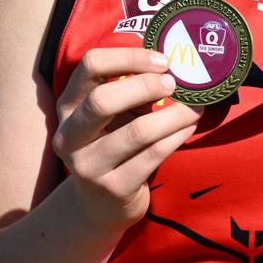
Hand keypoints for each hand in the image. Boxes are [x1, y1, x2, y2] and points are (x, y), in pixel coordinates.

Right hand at [52, 48, 200, 230]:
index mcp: (68, 106)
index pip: (89, 65)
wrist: (100, 205)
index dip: (128, 57)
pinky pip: (154, 154)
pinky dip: (177, 136)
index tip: (161, 60)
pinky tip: (189, 127)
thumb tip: (172, 64)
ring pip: (137, 131)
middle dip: (146, 86)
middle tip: (175, 83)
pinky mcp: (114, 188)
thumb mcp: (112, 116)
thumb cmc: (112, 145)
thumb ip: (131, 90)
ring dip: (174, 115)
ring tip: (195, 107)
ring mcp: (89, 165)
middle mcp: (69, 135)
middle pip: (103, 100)